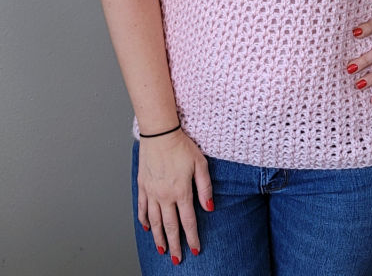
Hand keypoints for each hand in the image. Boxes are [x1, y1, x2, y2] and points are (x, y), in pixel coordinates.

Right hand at [137, 128, 213, 263]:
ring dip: (158, 238)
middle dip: (174, 245)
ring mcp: (152, 192)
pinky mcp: (142, 186)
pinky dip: (144, 220)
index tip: (195, 249)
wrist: (160, 133)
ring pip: (155, 222)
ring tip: (162, 250)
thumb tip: (209, 207)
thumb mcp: (200, 163)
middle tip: (176, 259)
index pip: (188, 221)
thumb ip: (205, 187)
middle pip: (170, 226)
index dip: (192, 237)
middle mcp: (165, 195)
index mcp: (181, 191)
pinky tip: (147, 228)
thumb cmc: (182, 146)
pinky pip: (142, 208)